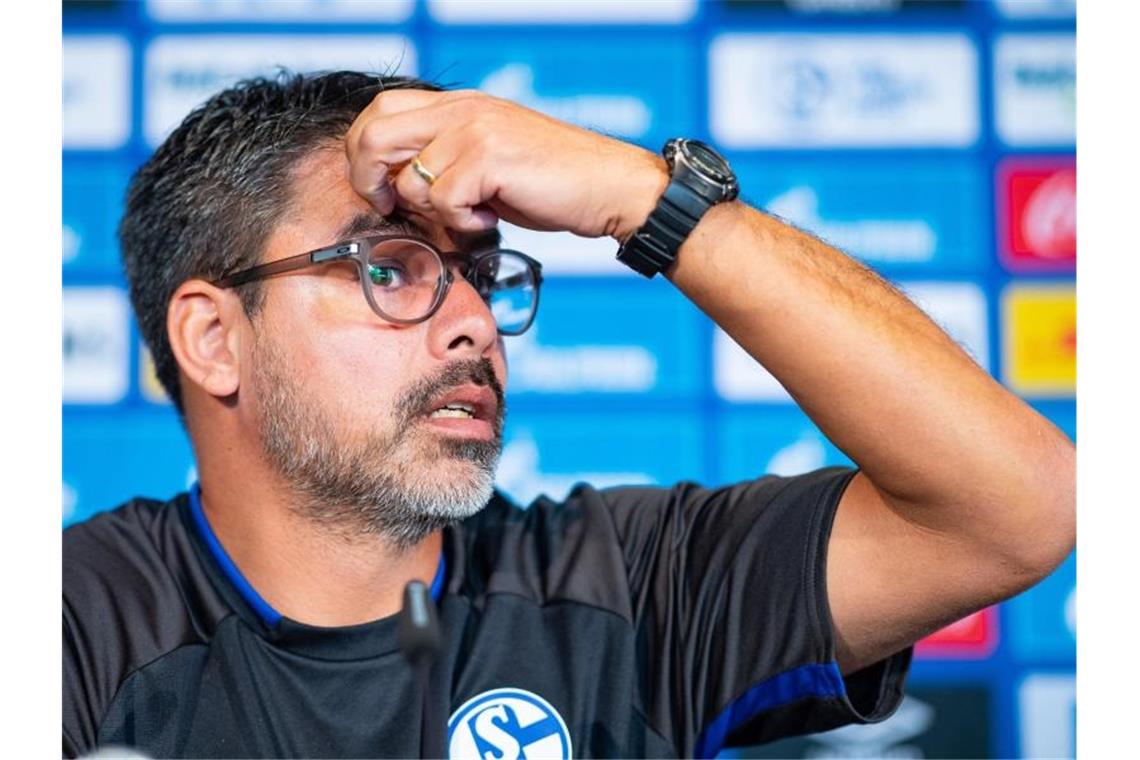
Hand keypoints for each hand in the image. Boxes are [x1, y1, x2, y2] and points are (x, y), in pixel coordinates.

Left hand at [344, 89, 667, 239]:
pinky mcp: (489, 158)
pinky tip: (490, 220)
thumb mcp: (488, 162)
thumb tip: (395, 189)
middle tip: (393, 207)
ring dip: (432, 212)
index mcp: (459, 104)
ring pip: (409, 178)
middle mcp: (462, 109)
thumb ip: (445, 162)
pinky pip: (442, 200)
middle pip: (375, 132)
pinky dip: (461, 223)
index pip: (380, 110)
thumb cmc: (551, 184)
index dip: (364, 152)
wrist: (608, 187)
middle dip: (369, 179)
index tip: (379, 189)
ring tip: (470, 216)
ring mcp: (475, 130)